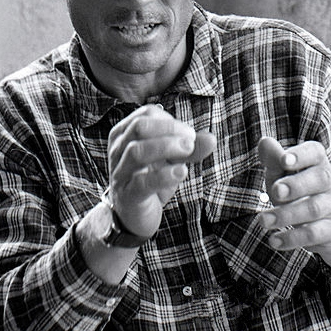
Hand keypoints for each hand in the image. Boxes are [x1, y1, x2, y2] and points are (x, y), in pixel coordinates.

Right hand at [108, 104, 215, 237]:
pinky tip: (181, 172)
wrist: (134, 216)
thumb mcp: (172, 160)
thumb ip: (190, 148)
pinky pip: (143, 182)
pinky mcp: (128, 195)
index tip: (189, 134)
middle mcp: (118, 150)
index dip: (171, 120)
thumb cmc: (150, 179)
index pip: (147, 114)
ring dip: (166, 146)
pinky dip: (164, 175)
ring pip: (137, 151)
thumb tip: (211, 139)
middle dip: (170, 129)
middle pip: (139, 127)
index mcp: (125, 134)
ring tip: (188, 150)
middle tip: (191, 140)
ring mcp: (120, 173)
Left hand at [256, 137, 330, 266]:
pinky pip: (314, 233)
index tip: (284, 160)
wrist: (327, 225)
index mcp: (317, 163)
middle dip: (296, 184)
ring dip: (286, 215)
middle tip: (276, 191)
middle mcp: (329, 182)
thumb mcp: (283, 174)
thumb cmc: (298, 191)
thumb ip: (273, 159)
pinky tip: (273, 240)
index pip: (315, 152)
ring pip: (313, 208)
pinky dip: (292, 238)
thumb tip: (264, 142)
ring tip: (262, 220)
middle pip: (319, 179)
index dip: (301, 155)